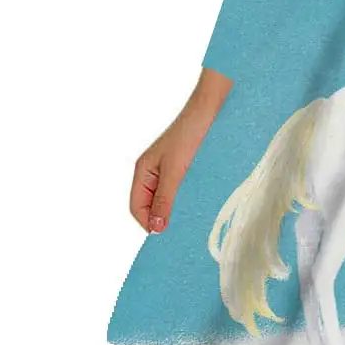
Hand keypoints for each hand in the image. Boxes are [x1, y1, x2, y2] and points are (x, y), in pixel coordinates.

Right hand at [128, 104, 211, 233]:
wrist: (208, 110)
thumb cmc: (189, 134)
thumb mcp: (175, 170)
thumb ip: (164, 199)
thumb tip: (155, 228)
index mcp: (142, 171)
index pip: (136, 207)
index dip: (147, 222)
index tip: (163, 234)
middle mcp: (151, 171)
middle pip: (148, 204)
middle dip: (159, 218)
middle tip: (176, 230)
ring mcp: (166, 169)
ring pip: (163, 197)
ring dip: (172, 208)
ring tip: (186, 217)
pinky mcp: (181, 166)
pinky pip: (176, 188)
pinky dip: (182, 197)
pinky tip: (194, 202)